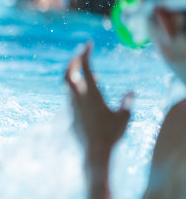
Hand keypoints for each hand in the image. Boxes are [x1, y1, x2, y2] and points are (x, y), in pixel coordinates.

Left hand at [65, 43, 132, 157]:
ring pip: (68, 87)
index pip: (83, 66)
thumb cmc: (111, 135)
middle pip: (67, 74)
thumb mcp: (124, 117)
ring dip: (75, 77)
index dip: (84, 53)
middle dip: (72, 62)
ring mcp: (71, 107)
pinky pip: (71, 99)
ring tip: (89, 76)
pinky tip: (86, 96)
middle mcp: (77, 97)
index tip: (88, 44)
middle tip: (79, 56)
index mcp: (90, 92)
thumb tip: (130, 92)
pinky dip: (77, 92)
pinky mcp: (70, 116)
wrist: (94, 153)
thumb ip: (127, 103)